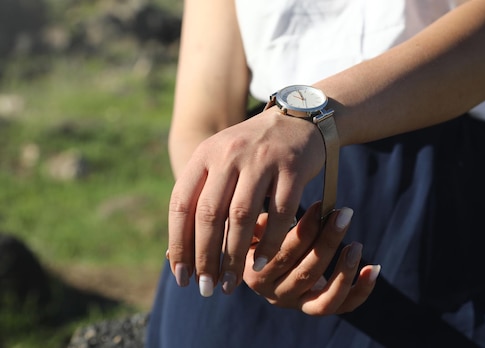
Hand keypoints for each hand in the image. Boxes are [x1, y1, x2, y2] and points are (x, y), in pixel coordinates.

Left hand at [167, 108, 326, 294]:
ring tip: (230, 284)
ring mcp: (261, 160)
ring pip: (241, 216)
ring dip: (234, 256)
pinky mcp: (292, 168)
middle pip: (209, 214)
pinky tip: (261, 262)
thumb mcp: (221, 162)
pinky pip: (278, 213)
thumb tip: (176, 252)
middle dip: (205, 257)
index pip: (182, 205)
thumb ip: (201, 198)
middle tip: (205, 288)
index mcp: (205, 154)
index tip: (181, 276)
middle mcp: (229, 154)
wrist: (299, 119)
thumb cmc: (254, 152)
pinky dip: (269, 242)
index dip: (178, 244)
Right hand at [244, 203, 380, 314]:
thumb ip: (263, 222)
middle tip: (344, 215)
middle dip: (328, 241)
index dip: (305, 230)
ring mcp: (298, 305)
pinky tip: (373, 268)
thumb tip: (278, 215)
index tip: (321, 206)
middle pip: (306, 273)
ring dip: (345, 270)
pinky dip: (361, 290)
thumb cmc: (262, 235)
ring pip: (326, 298)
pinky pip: (343, 305)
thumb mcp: (254, 227)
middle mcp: (276, 295)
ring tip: (356, 245)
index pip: (284, 254)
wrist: (262, 261)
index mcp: (257, 274)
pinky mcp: (318, 308)